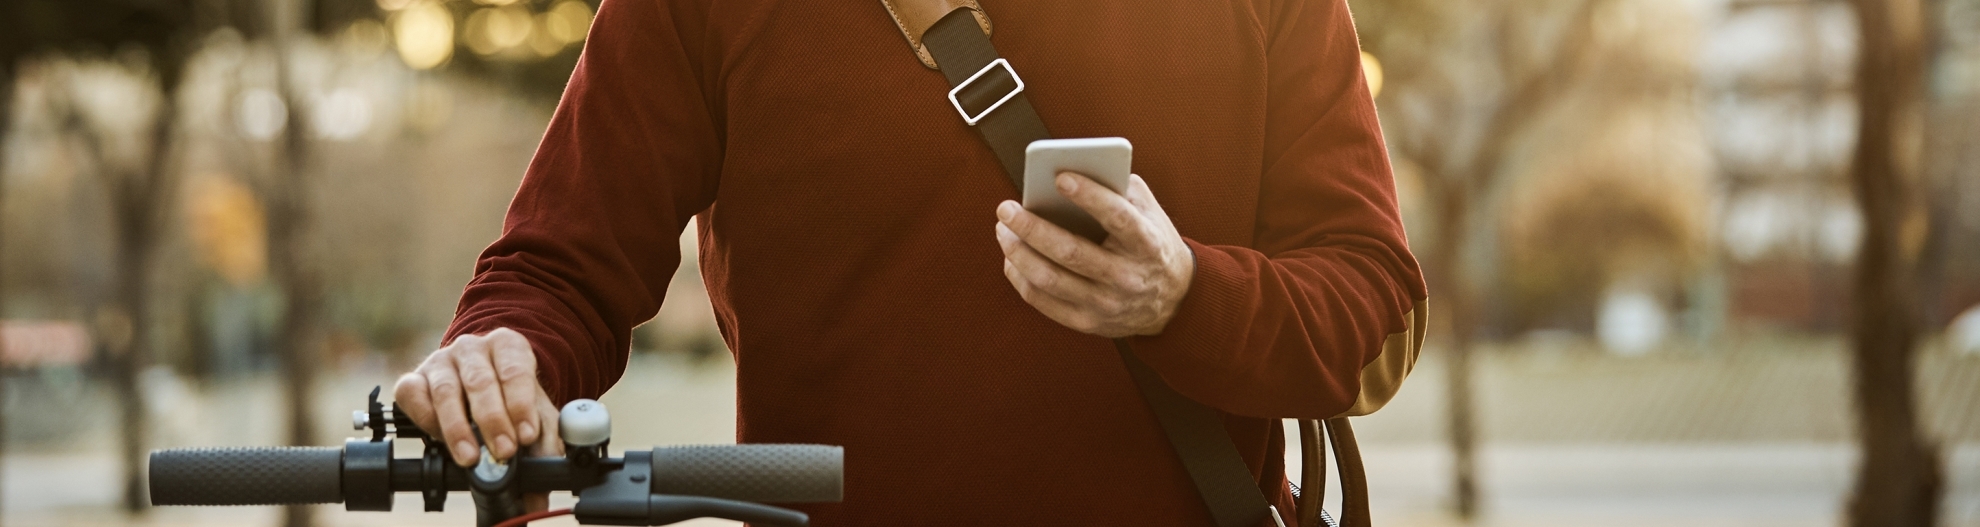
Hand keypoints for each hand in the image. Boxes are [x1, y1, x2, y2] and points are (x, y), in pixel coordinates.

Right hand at [395, 328, 563, 510]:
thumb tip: (538, 492)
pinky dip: (424, 418)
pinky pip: (412, 394)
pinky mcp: (413, 378)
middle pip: (480, 381)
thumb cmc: (510, 397)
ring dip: (457, 428)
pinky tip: (437, 437)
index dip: (521, 404)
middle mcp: (472, 348)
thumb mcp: (534, 413)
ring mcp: (440, 361)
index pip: (515, 370)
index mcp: (507, 346)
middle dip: (493, 421)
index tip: (526, 435)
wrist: (482, 385)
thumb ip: (543, 445)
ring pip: (445, 390)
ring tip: (470, 457)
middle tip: (504, 451)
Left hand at [994, 172, 1194, 337]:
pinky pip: (1043, 301)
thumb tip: (1072, 170)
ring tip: (1003, 230)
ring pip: (1050, 279)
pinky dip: (1020, 277)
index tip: (1060, 176)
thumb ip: (1119, 187)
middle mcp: (1127, 277)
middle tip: (1006, 208)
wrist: (1174, 301)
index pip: (1118, 217)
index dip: (1089, 196)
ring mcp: (1106, 304)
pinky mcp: (1088, 322)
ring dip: (1018, 252)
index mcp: (1148, 244)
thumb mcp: (1150, 212)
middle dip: (1032, 228)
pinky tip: (1011, 257)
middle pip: (1071, 252)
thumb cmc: (1152, 243)